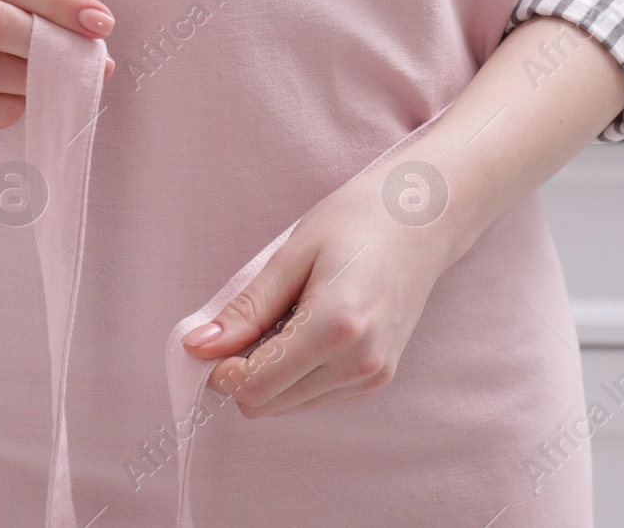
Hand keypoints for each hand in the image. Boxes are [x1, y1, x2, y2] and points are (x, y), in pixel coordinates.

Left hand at [182, 160, 463, 417]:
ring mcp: (373, 375)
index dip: (221, 369)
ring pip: (289, 405)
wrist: (425, 217)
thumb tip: (198, 347)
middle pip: (268, 404)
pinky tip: (307, 329)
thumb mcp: (292, 253)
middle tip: (249, 321)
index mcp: (335, 327)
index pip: (256, 386)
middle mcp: (359, 362)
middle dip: (243, 372)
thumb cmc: (358, 220)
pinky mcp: (379, 377)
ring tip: (286, 318)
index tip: (214, 337)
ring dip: (270, 374)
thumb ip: (247, 308)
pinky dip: (296, 374)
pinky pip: (315, 396)